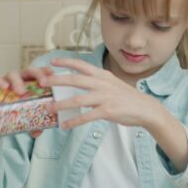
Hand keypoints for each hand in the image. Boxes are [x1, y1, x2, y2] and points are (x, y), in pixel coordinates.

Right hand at [0, 65, 55, 138]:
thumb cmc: (15, 114)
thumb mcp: (26, 120)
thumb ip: (33, 125)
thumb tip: (36, 133)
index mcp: (30, 84)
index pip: (39, 74)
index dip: (45, 71)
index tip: (52, 72)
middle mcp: (19, 80)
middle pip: (28, 70)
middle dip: (37, 74)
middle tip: (42, 84)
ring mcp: (5, 82)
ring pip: (11, 74)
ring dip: (17, 81)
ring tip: (20, 91)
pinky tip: (3, 87)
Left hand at [45, 57, 165, 129]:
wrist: (146, 109)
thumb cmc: (127, 98)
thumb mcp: (112, 84)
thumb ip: (97, 83)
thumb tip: (81, 85)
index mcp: (102, 75)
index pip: (81, 65)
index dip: (65, 62)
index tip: (51, 61)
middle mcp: (102, 83)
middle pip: (75, 79)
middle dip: (56, 80)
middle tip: (42, 82)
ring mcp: (105, 97)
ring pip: (78, 98)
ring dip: (61, 104)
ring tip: (49, 108)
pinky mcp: (108, 111)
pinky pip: (87, 116)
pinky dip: (74, 121)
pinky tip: (65, 125)